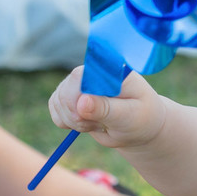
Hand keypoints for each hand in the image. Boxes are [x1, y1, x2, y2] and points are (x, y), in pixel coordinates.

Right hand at [48, 65, 165, 148]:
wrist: (140, 125)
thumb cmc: (141, 118)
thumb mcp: (129, 116)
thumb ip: (107, 109)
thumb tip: (82, 102)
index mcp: (111, 71)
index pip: (82, 75)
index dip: (78, 97)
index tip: (88, 114)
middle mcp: (91, 72)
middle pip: (65, 91)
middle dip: (77, 116)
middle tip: (101, 124)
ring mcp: (78, 82)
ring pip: (58, 102)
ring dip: (74, 121)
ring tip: (99, 123)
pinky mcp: (68, 95)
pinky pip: (55, 110)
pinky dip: (67, 122)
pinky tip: (88, 122)